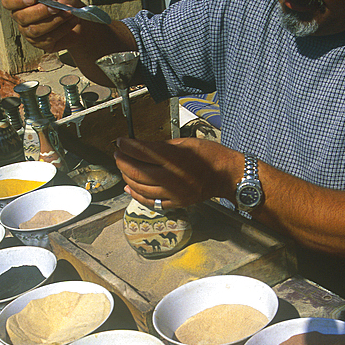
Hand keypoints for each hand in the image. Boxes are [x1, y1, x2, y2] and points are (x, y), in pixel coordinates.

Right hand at [1, 0, 83, 53]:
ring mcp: (29, 33)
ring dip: (54, 20)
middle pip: (21, 17)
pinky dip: (62, 29)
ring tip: (68, 13)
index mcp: (20, 0)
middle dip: (41, 11)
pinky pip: (48, 38)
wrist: (80, 17)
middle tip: (57, 7)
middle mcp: (21, 17)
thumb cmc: (64, 0)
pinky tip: (70, 21)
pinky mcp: (41, 44)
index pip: (7, 0)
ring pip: (35, 30)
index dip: (17, 0)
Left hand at [114, 136, 240, 209]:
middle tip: (118, 155)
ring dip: (127, 177)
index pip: (142, 152)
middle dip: (123, 162)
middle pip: (137, 171)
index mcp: (175, 158)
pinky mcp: (176, 203)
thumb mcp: (185, 142)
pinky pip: (150, 202)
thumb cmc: (209, 155)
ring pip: (140, 188)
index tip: (120, 142)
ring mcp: (173, 193)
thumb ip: (161, 146)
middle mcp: (172, 177)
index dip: (127, 146)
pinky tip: (129, 187)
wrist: (225, 175)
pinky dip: (136, 195)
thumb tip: (141, 147)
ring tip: (123, 168)